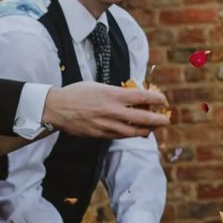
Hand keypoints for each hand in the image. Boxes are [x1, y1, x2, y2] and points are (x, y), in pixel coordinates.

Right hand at [42, 82, 169, 140]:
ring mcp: (107, 125)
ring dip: (146, 130)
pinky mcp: (101, 135)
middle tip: (166, 120)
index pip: (142, 97)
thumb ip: (117, 93)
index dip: (157, 99)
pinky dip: (131, 134)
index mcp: (113, 95)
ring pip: (134, 131)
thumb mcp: (99, 86)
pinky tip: (136, 131)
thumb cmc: (78, 93)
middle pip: (143, 118)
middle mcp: (112, 111)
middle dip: (159, 120)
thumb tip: (135, 97)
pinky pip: (121, 136)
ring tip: (152, 127)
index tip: (163, 100)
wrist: (56, 108)